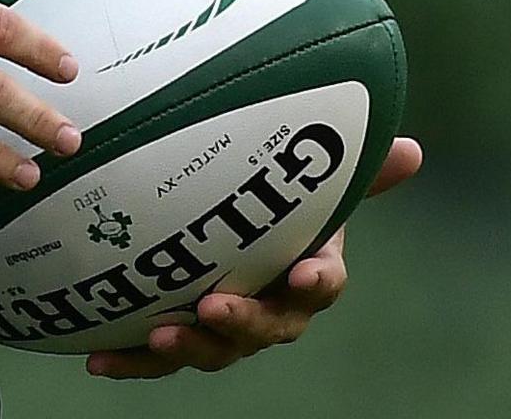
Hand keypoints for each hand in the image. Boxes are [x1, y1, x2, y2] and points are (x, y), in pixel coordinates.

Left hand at [86, 134, 423, 378]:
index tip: (306, 272)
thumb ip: (350, 168)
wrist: (226, 232)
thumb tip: (414, 149)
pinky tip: (96, 360)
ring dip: (187, 348)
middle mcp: (270, 310)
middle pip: (265, 328)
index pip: (322, 285)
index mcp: (306, 274)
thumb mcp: (307, 181)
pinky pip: (155, 357)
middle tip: (214, 307)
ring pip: (213, 350)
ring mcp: (224, 329)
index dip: (317, 281)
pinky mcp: (179, 335)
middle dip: (242, 322)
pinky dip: (130, 361)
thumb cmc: (275, 205)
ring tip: (158, 337)